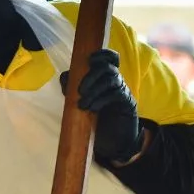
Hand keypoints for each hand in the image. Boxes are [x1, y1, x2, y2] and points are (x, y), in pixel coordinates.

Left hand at [61, 49, 143, 164]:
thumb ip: (72, 87)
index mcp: (106, 76)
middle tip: (80, 91)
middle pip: (107, 68)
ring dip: (94, 91)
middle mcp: (116, 79)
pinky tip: (92, 109)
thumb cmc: (97, 116)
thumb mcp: (82, 100)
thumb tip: (65, 77)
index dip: (103, 54)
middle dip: (91, 76)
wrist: (114, 139)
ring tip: (83, 105)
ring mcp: (123, 90)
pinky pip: (115, 95)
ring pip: (110, 80)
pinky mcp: (128, 102)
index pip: (111, 57)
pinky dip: (101, 100)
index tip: (90, 59)